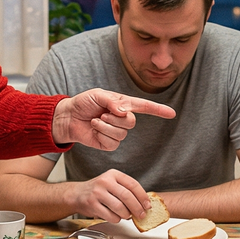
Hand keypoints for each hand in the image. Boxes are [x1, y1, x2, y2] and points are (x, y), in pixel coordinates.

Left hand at [52, 88, 175, 149]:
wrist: (68, 117)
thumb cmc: (83, 103)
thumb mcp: (97, 95)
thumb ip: (112, 101)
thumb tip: (124, 111)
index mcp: (123, 104)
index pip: (145, 107)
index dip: (158, 110)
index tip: (171, 113)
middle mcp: (122, 119)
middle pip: (132, 122)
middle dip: (116, 118)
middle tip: (102, 113)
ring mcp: (116, 132)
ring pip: (122, 133)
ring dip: (106, 126)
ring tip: (95, 120)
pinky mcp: (108, 143)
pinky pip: (112, 142)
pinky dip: (101, 134)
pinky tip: (94, 130)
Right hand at [66, 169, 150, 221]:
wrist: (77, 194)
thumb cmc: (99, 190)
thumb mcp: (112, 183)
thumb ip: (126, 189)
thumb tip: (144, 203)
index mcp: (113, 174)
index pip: (132, 184)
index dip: (142, 196)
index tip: (148, 205)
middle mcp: (105, 181)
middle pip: (127, 196)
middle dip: (137, 208)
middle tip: (142, 215)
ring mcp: (97, 193)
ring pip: (119, 207)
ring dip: (126, 215)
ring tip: (127, 216)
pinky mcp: (92, 204)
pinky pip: (110, 216)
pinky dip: (116, 219)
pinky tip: (116, 217)